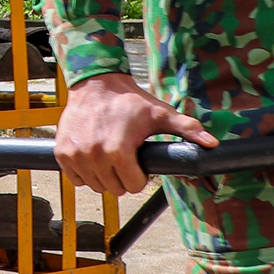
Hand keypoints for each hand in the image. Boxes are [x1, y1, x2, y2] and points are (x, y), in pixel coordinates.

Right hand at [54, 72, 216, 194]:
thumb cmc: (129, 100)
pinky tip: (92, 156)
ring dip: (104, 176)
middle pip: (115, 189)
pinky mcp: (62, 153)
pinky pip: (76, 180)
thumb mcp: (160, 113)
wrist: (95, 83)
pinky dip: (85, 172)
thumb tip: (211, 144)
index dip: (139, 175)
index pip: (133, 186)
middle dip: (123, 177)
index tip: (137, 159)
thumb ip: (187, 128)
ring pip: (95, 186)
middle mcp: (94, 156)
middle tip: (124, 156)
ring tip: (109, 155)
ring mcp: (76, 156)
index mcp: (118, 151)